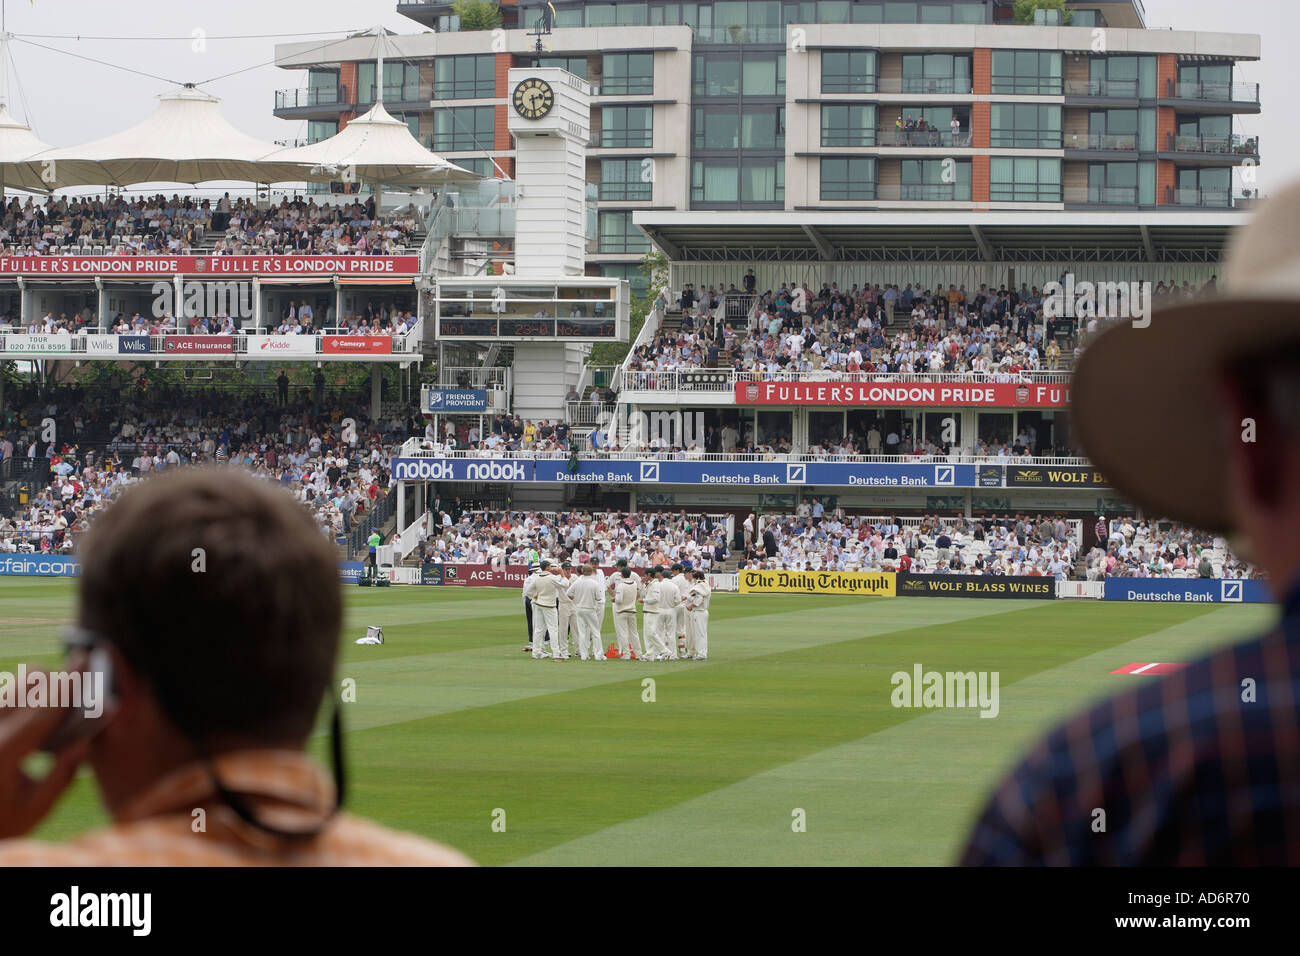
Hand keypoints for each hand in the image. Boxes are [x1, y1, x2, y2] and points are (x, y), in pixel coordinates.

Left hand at [0, 688, 89, 840]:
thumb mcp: (34, 812)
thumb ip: (61, 778)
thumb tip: (82, 746)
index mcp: (3, 753)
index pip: (42, 709)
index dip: (67, 683)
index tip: (83, 658)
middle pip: (26, 682)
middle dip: (55, 680)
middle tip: (73, 695)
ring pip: (13, 685)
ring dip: (38, 688)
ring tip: (50, 715)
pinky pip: (6, 699)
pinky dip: (23, 701)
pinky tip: (29, 727)